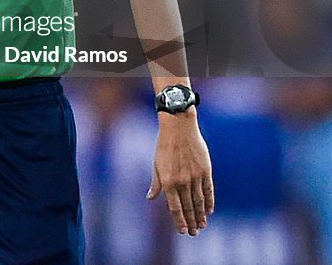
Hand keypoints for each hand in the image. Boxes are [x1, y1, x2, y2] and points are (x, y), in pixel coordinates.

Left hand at [147, 112, 213, 235]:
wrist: (179, 127)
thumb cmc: (164, 145)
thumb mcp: (156, 164)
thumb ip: (156, 183)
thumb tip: (151, 198)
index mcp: (168, 181)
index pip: (175, 207)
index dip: (179, 220)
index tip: (183, 231)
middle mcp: (182, 181)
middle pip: (188, 207)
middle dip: (191, 221)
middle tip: (195, 233)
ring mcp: (195, 176)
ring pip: (199, 201)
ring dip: (201, 215)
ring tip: (202, 226)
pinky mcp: (205, 170)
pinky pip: (209, 190)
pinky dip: (209, 201)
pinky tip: (209, 211)